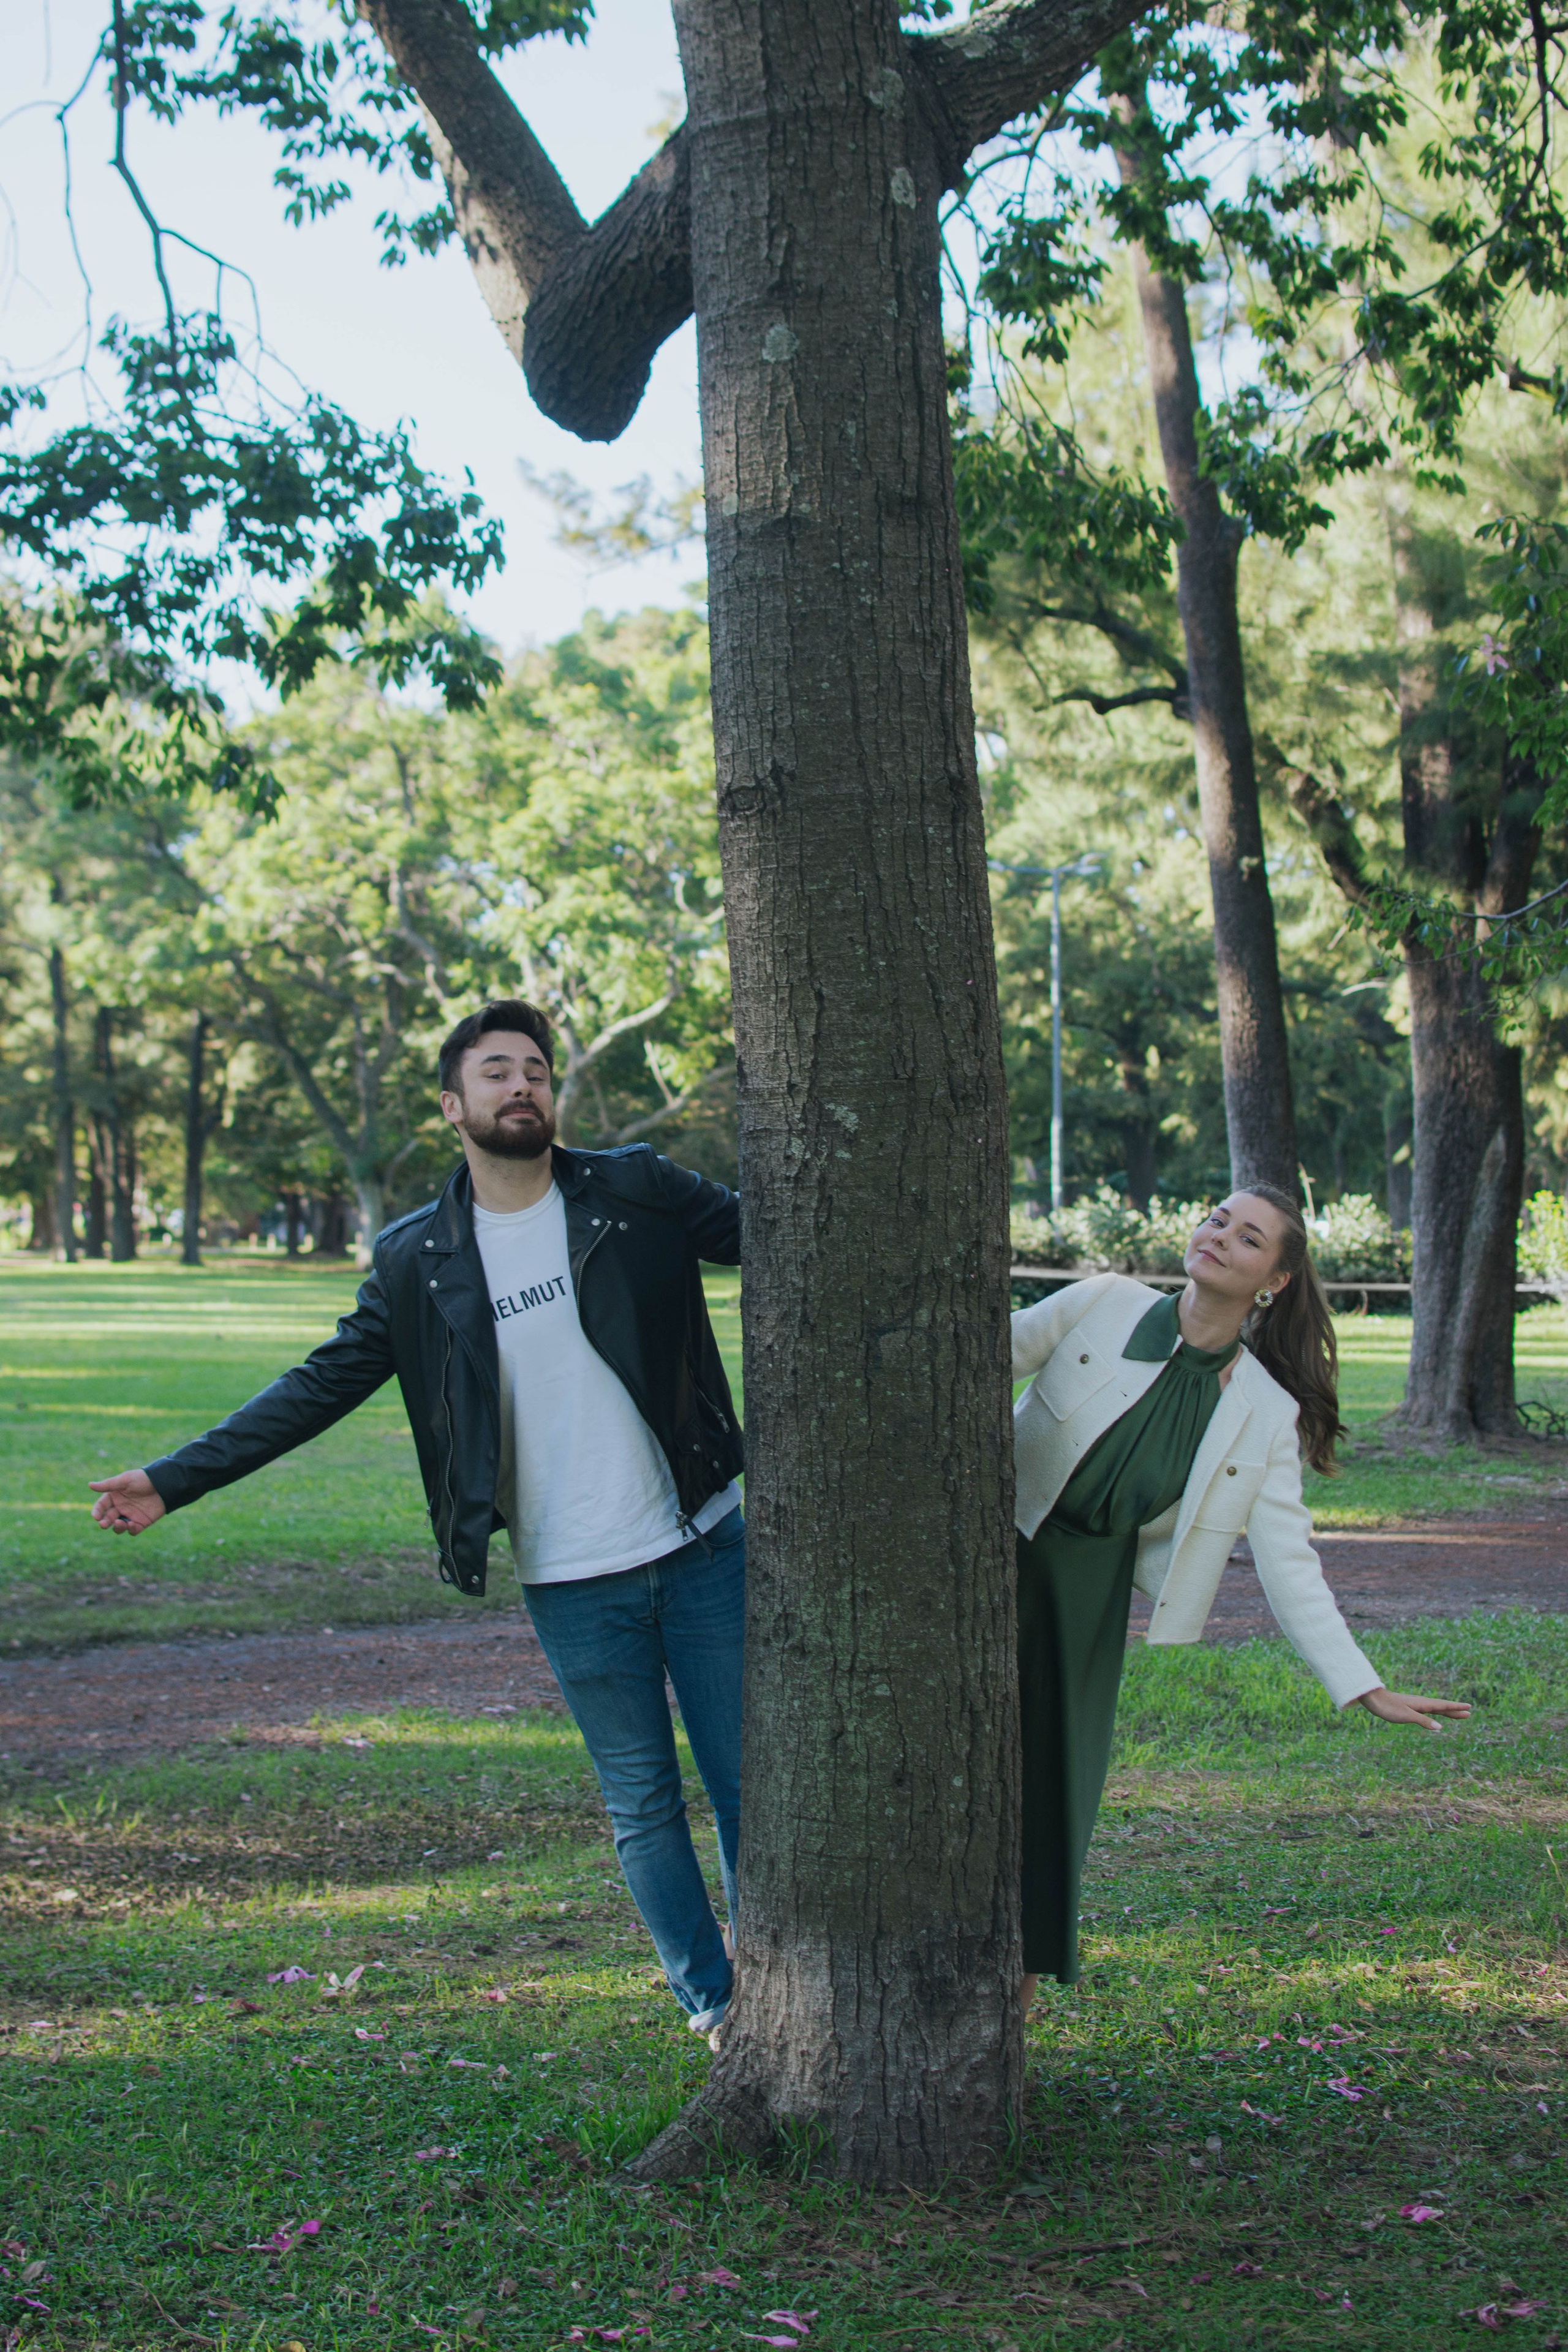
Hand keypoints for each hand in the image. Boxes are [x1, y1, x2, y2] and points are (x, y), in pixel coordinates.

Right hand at [88, 1469, 165, 1535]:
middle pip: (108, 1518)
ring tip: (119, 1523)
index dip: (97, 1512)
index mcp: (114, 1497)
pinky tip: (131, 1524)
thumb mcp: (125, 1480)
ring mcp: (130, 1516)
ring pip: (118, 1527)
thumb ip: (108, 1485)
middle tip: (103, 1524)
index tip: (96, 1516)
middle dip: (104, 1522)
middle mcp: (120, 1507)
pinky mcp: (141, 1522)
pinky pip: (132, 1530)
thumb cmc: (143, 1479)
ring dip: (116, 1527)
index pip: (101, 1506)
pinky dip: (130, 1530)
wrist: (164, 1484)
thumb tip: (89, 1485)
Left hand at [1355, 1685, 1469, 1731]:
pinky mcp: (1410, 1707)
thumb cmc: (1388, 1708)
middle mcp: (1421, 1703)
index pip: (1443, 1705)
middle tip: (1469, 1713)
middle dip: (1455, 1710)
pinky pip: (1427, 1710)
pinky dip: (1436, 1712)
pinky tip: (1435, 1715)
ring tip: (1457, 1714)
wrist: (1373, 1699)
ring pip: (1435, 1708)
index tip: (1469, 1707)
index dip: (1456, 1707)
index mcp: (1422, 1704)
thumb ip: (1423, 1721)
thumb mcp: (1406, 1716)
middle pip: (1442, 1707)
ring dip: (1447, 1711)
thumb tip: (1440, 1728)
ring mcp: (1416, 1705)